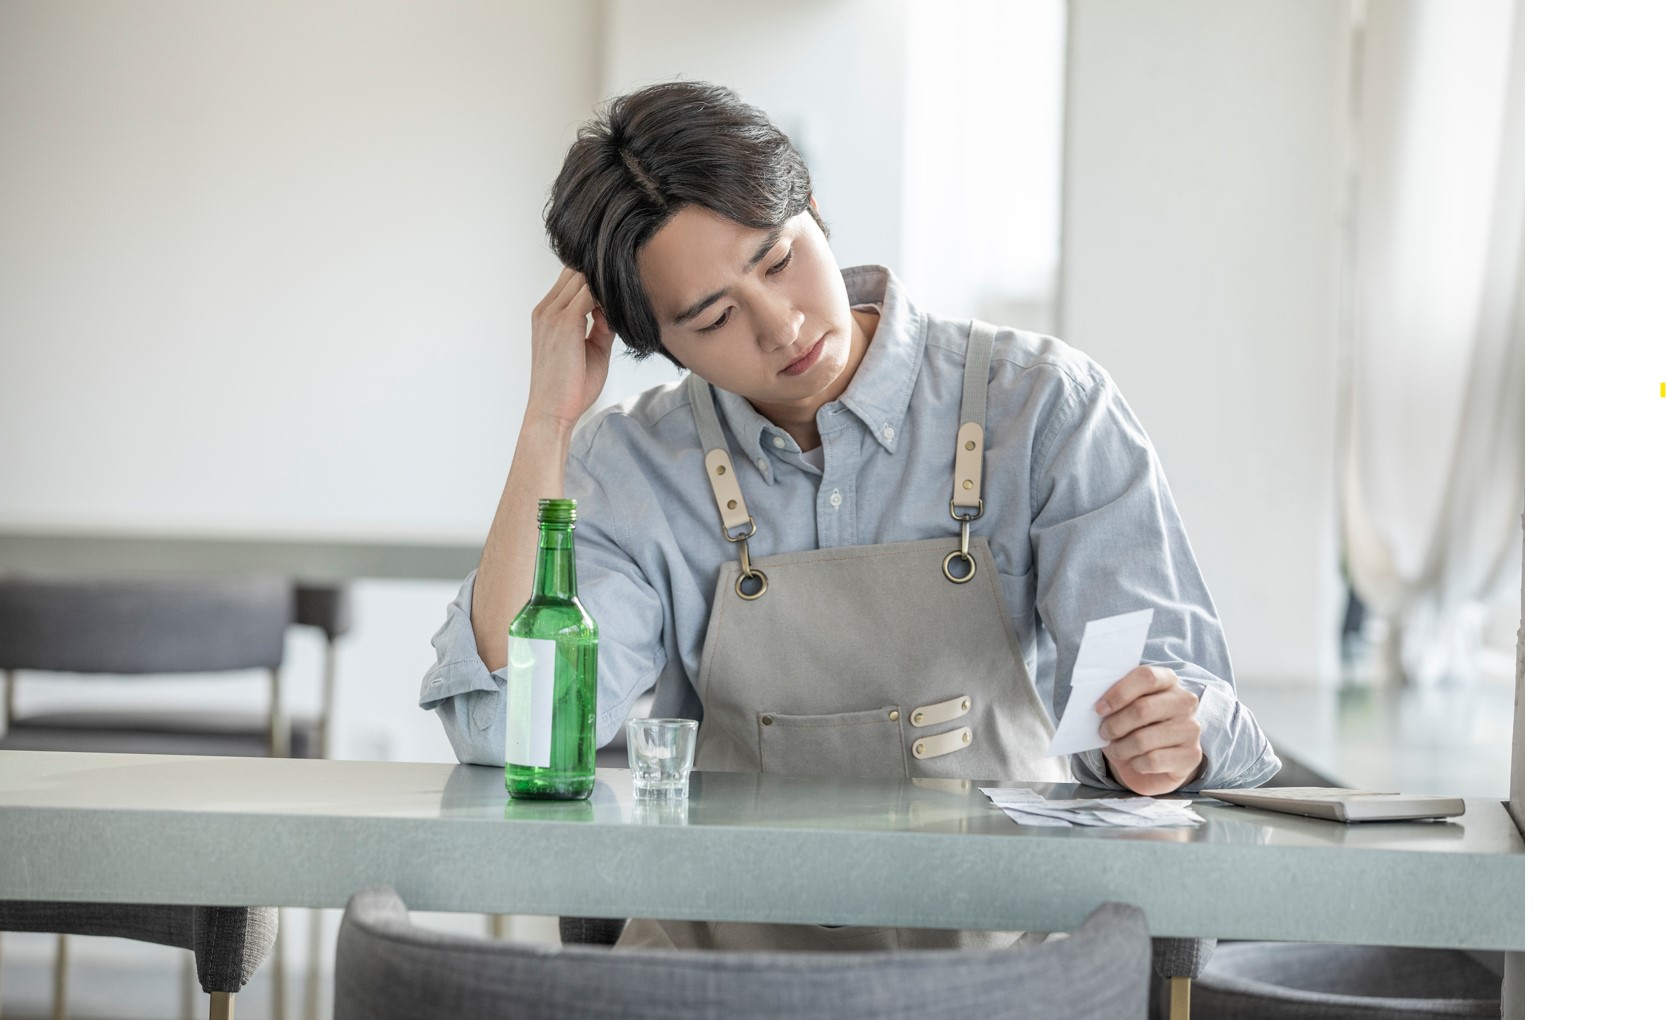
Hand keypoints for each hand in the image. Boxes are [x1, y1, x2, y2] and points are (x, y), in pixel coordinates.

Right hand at [526, 267, 614, 432]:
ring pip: (584, 278)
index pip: (572, 279)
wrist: (552, 412)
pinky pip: (590, 293)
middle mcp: (546, 309)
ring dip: (606, 289)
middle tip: (625, 300)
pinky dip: (607, 298)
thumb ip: (602, 326)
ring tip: (622, 310)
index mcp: (547, 314)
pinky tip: (619, 315)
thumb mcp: (592, 350)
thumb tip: (617, 312)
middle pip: (577, 272)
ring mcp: (552, 314)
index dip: (597, 283)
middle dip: (602, 281)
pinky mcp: (564, 322)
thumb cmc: (570, 387)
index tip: (618, 300)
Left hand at [1096, 665, 1202, 795]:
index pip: (1146, 677)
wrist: (1157, 762)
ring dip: (1121, 748)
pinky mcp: (1192, 755)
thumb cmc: (1135, 728)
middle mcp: (1185, 701)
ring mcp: (1191, 728)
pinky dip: (1135, 764)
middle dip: (1115, 725)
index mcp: (1168, 680)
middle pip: (1142, 709)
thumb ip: (1113, 699)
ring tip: (1116, 749)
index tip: (1099, 709)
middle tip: (1104, 733)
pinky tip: (1136, 762)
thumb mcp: (1124, 708)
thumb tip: (1093, 704)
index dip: (1119, 693)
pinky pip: (1152, 760)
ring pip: (1143, 739)